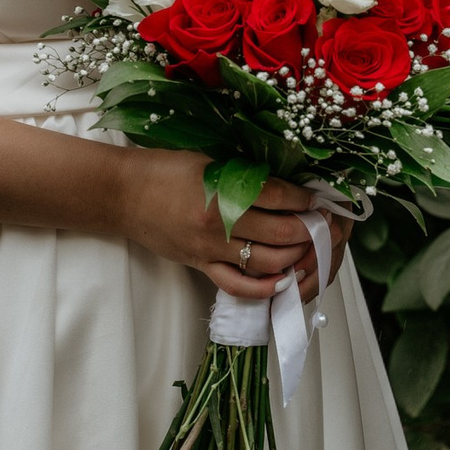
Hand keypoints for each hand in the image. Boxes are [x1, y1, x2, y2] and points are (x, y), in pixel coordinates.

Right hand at [117, 150, 351, 301]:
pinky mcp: (200, 265)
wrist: (123, 194)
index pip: (277, 198)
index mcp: (222, 192)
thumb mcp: (209, 161)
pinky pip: (237, 286)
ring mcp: (210, 250)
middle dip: (309, 231)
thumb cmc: (165, 169)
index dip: (304, 199)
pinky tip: (281, 281)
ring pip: (266, 263)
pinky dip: (263, 288)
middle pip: (279, 234)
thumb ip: (244, 175)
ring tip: (309, 248)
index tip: (319, 198)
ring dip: (294, 258)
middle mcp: (219, 225)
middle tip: (325, 225)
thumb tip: (284, 184)